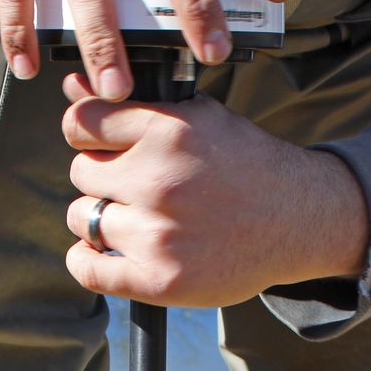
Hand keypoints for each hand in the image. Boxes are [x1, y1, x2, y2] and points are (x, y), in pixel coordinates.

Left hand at [62, 74, 370, 306]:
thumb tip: (72, 90)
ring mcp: (157, 235)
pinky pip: (88, 269)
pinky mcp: (159, 280)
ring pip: (82, 217)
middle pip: (81, 172)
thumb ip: (134, 107)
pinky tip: (102, 252)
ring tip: (132, 217)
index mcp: (167, 132)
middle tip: (132, 184)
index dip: (86, 132)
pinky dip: (86, 261)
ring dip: (98, 217)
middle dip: (101, 175)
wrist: (298, 218)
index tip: (100, 143)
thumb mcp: (198, 117)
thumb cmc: (246, 164)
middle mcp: (158, 182)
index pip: (80, 124)